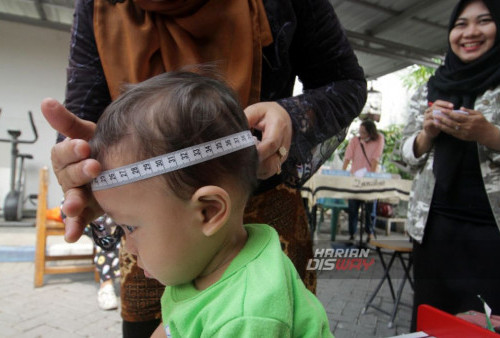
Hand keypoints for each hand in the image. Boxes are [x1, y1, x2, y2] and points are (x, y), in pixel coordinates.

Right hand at [41, 98, 102, 241]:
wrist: (123, 164)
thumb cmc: (101, 147)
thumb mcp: (87, 133)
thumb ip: (67, 122)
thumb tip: (45, 102)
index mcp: (67, 157)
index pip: (62, 153)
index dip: (71, 150)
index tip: (84, 145)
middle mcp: (69, 177)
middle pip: (68, 176)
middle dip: (80, 172)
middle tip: (95, 167)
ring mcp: (78, 195)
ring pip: (71, 199)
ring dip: (71, 203)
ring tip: (74, 206)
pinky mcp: (88, 211)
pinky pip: (79, 220)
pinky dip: (74, 227)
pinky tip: (71, 235)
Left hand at [244, 102, 291, 178]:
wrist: (283, 116)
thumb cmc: (266, 113)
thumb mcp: (255, 110)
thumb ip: (246, 120)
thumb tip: (234, 132)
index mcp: (279, 126)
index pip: (271, 143)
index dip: (258, 151)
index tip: (244, 154)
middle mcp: (285, 143)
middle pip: (272, 160)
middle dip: (255, 164)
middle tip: (238, 163)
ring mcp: (284, 154)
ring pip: (271, 169)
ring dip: (257, 169)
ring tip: (243, 164)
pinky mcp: (280, 161)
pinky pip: (270, 171)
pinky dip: (259, 172)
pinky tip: (249, 166)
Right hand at [423, 100, 453, 139]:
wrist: (430, 132)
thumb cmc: (438, 123)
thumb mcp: (443, 117)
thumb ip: (447, 113)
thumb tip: (455, 109)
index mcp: (432, 108)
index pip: (437, 102)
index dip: (445, 103)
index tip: (452, 106)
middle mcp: (428, 112)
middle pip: (434, 107)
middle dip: (442, 108)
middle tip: (450, 111)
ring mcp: (426, 118)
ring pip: (431, 114)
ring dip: (439, 115)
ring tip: (446, 117)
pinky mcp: (425, 124)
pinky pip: (430, 122)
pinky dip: (436, 122)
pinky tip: (442, 123)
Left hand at [434, 106, 497, 145]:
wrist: (485, 134)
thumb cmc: (482, 122)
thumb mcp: (478, 114)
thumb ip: (469, 111)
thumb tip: (461, 108)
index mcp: (470, 120)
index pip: (457, 116)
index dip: (449, 113)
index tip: (442, 110)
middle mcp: (466, 127)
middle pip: (452, 122)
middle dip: (443, 119)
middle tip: (435, 115)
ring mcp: (463, 132)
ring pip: (450, 129)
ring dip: (442, 125)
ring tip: (435, 122)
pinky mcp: (461, 137)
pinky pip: (452, 133)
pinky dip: (446, 130)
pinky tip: (440, 127)